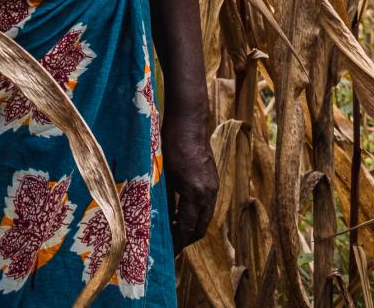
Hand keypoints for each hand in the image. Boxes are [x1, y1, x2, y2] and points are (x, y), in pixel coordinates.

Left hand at [161, 120, 217, 250]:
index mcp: (195, 193)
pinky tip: (181, 213)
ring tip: (174, 232)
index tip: (168, 253)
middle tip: (171, 247)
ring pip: (205, 217)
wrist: (188, 121)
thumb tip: (159, 222)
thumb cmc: (170, 145)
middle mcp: (209, 193)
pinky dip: (196, 215)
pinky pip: (207, 206)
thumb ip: (165, 200)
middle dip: (186, 240)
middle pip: (200, 228)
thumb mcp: (163, 175)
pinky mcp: (213, 180)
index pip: (187, 228)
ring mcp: (213, 186)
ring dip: (191, 227)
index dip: (177, 243)